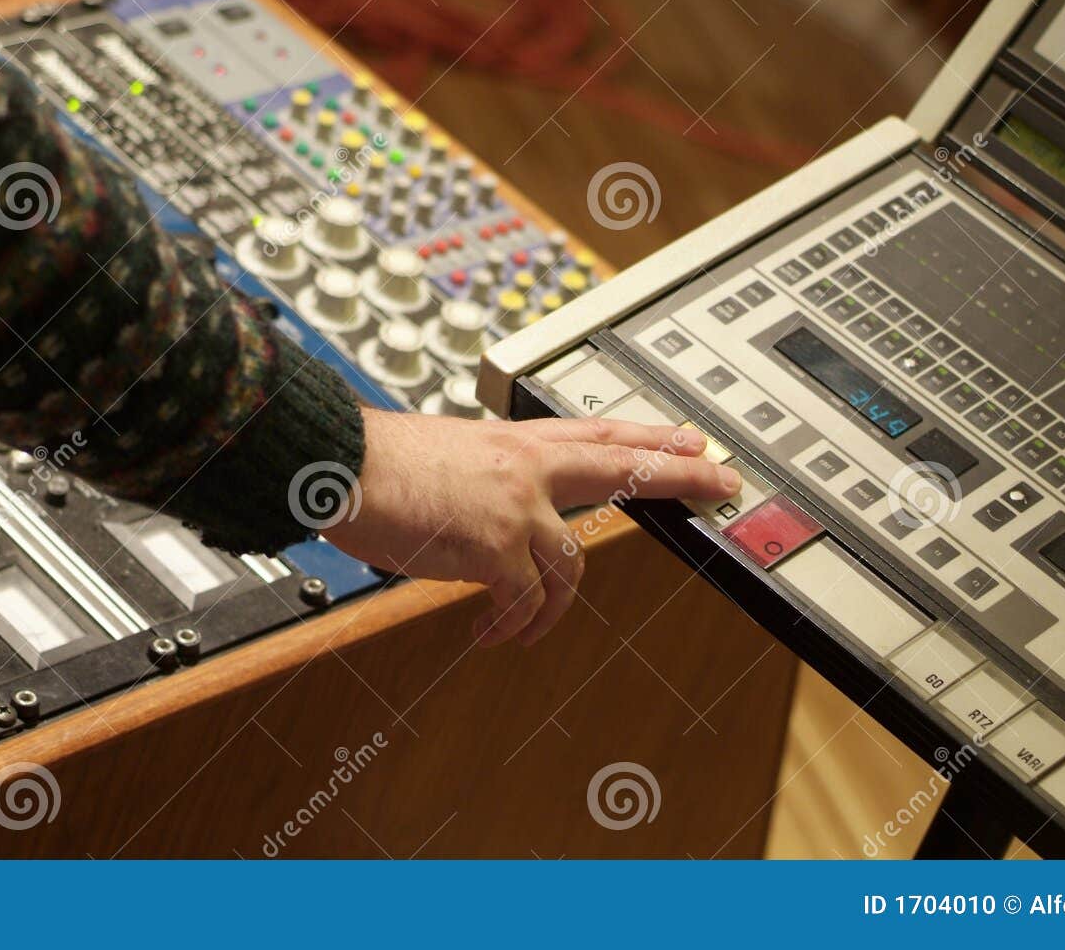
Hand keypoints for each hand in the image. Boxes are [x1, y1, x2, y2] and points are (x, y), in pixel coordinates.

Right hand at [322, 409, 741, 647]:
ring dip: (550, 608)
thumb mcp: (447, 451)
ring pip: (570, 565)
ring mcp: (517, 507)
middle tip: (722, 481)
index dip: (651, 436)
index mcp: (514, 441)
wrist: (341, 466)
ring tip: (521, 626)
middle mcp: (526, 468)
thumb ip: (487, 476)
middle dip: (681, 474)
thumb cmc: (376, 462)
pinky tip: (490, 633)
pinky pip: (525, 602)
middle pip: (624, 467)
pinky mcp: (496, 549)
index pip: (599, 432)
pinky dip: (512, 626)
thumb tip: (496, 510)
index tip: (690, 437)